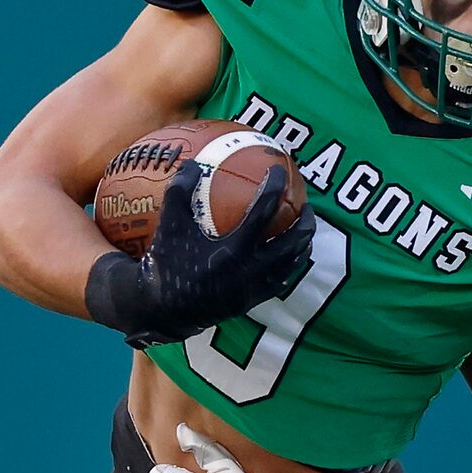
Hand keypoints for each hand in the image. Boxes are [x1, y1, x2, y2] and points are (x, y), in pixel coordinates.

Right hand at [85, 157, 314, 348]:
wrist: (165, 309)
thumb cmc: (166, 262)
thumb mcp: (169, 224)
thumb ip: (181, 191)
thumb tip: (193, 162)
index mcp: (233, 248)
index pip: (263, 211)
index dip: (274, 188)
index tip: (279, 170)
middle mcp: (250, 269)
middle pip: (291, 241)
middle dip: (305, 221)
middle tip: (306, 204)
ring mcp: (255, 287)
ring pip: (292, 264)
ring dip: (302, 244)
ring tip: (304, 228)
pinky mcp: (253, 301)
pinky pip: (281, 281)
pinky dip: (289, 266)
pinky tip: (288, 256)